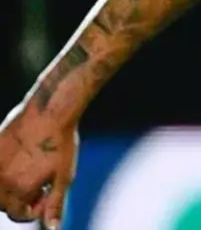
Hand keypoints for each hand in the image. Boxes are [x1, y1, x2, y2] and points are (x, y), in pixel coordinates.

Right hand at [0, 104, 78, 229]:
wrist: (50, 112)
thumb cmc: (61, 144)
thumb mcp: (64, 177)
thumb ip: (54, 205)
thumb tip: (52, 228)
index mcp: (20, 189)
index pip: (17, 214)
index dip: (33, 209)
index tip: (46, 194)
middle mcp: (1, 180)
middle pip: (4, 204)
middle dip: (20, 200)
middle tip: (39, 183)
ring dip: (9, 188)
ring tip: (28, 172)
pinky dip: (3, 173)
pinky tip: (19, 161)